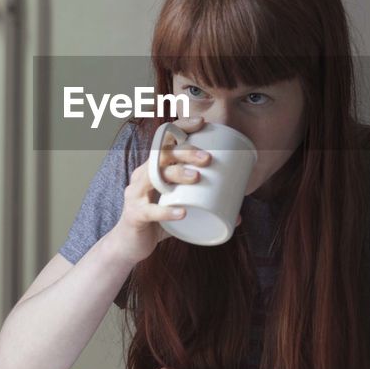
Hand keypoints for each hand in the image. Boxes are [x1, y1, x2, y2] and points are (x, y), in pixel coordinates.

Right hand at [108, 116, 212, 264]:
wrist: (129, 245)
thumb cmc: (157, 221)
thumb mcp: (180, 208)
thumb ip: (206, 208)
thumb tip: (240, 215)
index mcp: (152, 168)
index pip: (163, 140)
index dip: (180, 127)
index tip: (202, 123)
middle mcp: (141, 176)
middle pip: (161, 155)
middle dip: (185, 152)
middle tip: (208, 159)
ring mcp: (135, 195)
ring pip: (154, 177)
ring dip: (177, 174)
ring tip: (197, 177)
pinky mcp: (135, 215)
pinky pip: (150, 211)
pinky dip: (167, 211)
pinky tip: (182, 212)